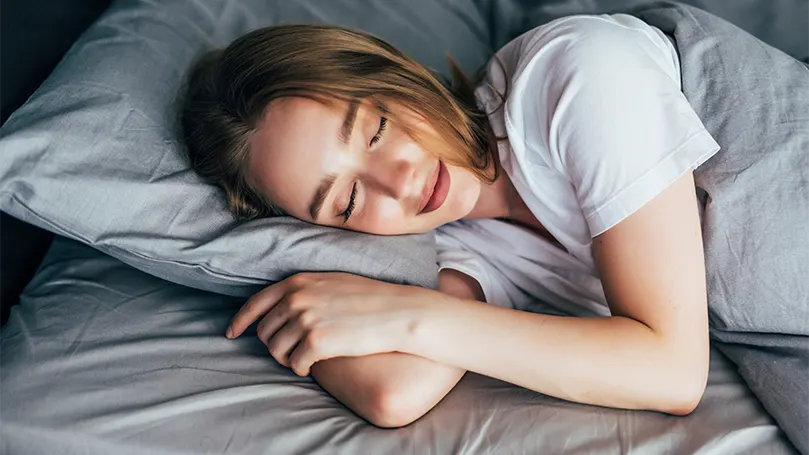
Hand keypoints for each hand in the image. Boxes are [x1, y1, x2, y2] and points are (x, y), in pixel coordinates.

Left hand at [226, 272, 424, 375]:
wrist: (397, 312)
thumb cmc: (370, 298)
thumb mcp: (331, 282)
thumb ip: (304, 290)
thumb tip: (282, 305)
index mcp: (297, 282)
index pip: (256, 303)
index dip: (241, 320)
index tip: (232, 333)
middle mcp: (296, 299)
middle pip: (264, 331)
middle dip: (274, 344)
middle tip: (293, 350)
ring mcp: (304, 320)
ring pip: (275, 351)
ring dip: (287, 358)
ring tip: (306, 357)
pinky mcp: (315, 342)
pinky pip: (294, 364)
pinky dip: (301, 368)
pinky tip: (315, 363)